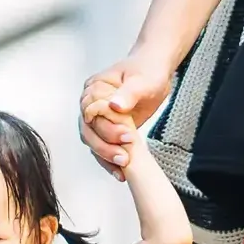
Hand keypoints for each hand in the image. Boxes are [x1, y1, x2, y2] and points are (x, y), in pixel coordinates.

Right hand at [79, 49, 175, 176]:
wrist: (155, 73)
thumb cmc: (147, 71)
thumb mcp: (142, 81)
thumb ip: (128, 93)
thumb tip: (114, 106)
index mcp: (93, 89)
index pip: (90, 113)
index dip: (105, 128)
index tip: (126, 136)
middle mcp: (90, 105)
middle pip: (89, 131)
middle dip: (105, 147)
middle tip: (124, 157)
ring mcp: (98, 119)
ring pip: (93, 142)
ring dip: (106, 157)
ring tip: (123, 168)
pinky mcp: (108, 130)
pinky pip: (104, 147)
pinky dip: (110, 161)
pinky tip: (121, 172)